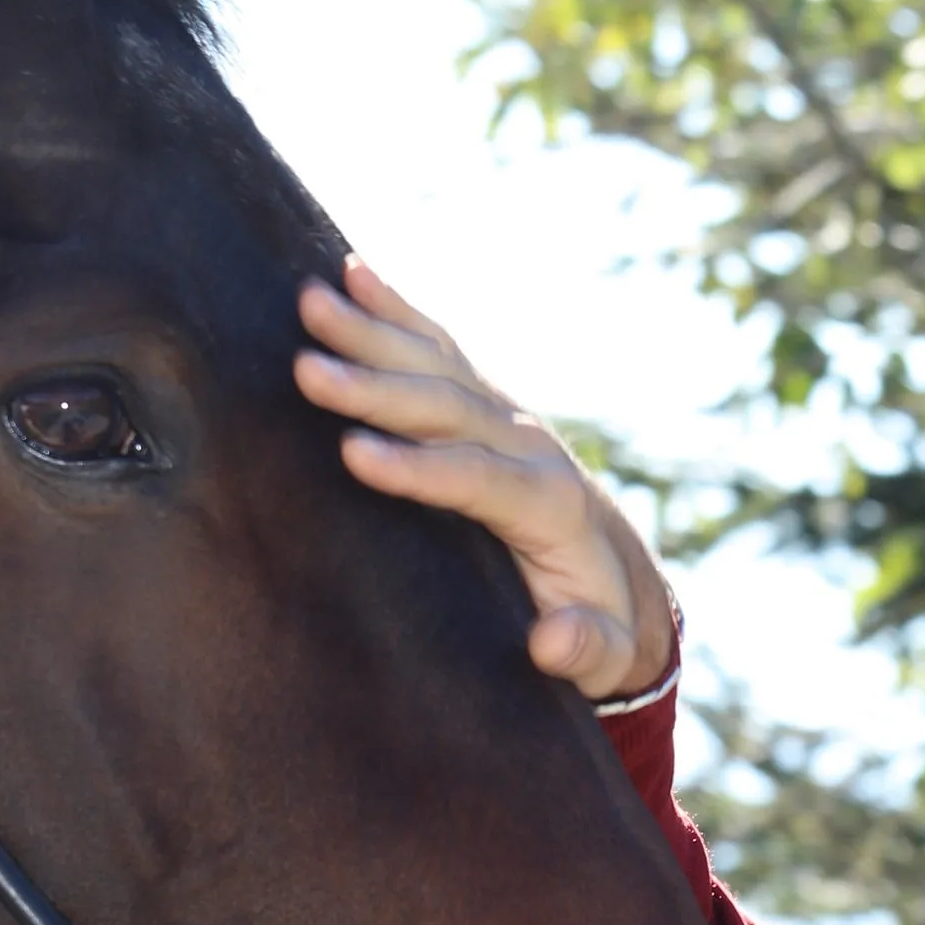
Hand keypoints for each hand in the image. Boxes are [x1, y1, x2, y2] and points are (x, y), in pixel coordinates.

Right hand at [294, 259, 678, 704]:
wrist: (619, 582)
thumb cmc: (599, 627)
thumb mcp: (606, 655)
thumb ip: (588, 649)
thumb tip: (553, 641)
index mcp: (552, 506)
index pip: (478, 480)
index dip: (418, 468)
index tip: (353, 455)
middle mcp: (530, 447)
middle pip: (449, 409)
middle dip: (376, 390)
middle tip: (306, 369)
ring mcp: (507, 417)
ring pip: (437, 365)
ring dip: (373, 332)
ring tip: (308, 302)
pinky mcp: (486, 405)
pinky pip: (439, 349)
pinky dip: (397, 309)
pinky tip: (352, 269)